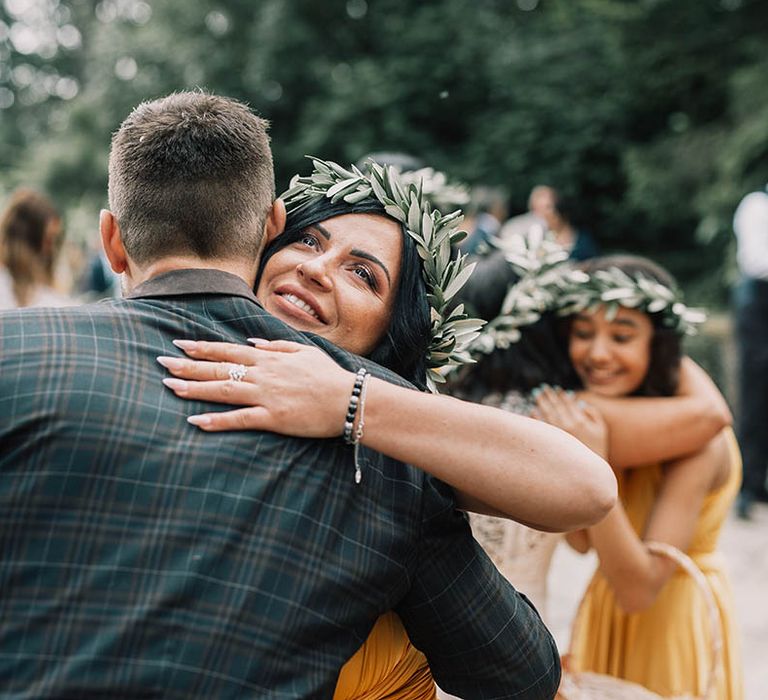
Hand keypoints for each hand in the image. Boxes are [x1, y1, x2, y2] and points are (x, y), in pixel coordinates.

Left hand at [157, 338, 355, 434]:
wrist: (350, 398)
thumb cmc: (329, 375)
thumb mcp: (304, 351)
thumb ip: (276, 346)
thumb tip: (252, 342)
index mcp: (269, 358)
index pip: (228, 351)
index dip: (202, 348)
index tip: (179, 344)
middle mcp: (263, 374)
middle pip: (218, 369)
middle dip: (187, 366)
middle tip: (161, 362)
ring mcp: (266, 396)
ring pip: (223, 391)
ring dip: (194, 389)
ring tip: (169, 387)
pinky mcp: (273, 417)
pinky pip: (240, 419)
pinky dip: (217, 420)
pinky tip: (197, 421)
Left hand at [531, 385, 608, 457]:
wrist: (589, 469)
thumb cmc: (597, 448)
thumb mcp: (601, 429)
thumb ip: (594, 414)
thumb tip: (580, 403)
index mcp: (580, 420)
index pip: (568, 403)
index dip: (562, 395)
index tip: (556, 388)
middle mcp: (568, 425)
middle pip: (556, 406)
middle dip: (549, 395)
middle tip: (542, 387)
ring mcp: (557, 434)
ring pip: (547, 413)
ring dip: (541, 402)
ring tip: (535, 394)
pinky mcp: (550, 441)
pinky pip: (541, 425)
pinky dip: (536, 416)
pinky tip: (532, 409)